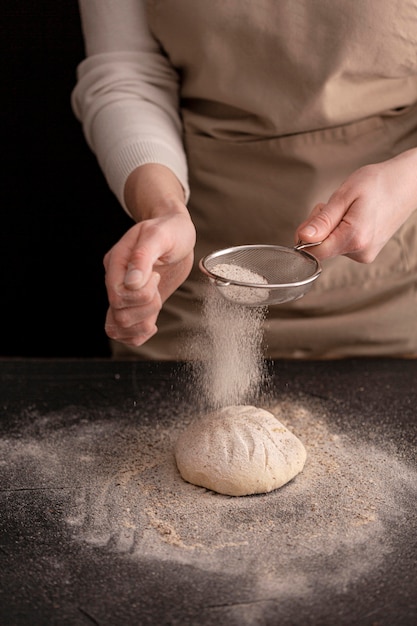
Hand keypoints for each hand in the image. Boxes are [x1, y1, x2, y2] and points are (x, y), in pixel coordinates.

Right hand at [103, 165, 195, 347]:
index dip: (140, 294)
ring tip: (156, 300)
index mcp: (116, 263)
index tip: (156, 275)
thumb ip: (143, 257)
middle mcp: (116, 281)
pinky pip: (128, 333)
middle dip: (146, 306)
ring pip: (119, 327)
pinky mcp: (138, 306)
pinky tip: (153, 321)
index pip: (117, 295)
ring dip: (144, 321)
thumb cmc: (170, 230)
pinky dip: (140, 333)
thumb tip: (131, 282)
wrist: (177, 233)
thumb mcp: (160, 236)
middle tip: (158, 284)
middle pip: (119, 315)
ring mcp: (125, 295)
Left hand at [296, 148, 416, 262]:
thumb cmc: (378, 183)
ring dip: (331, 228)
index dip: (305, 236)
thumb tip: (302, 238)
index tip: (315, 217)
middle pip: (321, 249)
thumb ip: (323, 220)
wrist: (407, 183)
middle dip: (319, 228)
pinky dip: (341, 231)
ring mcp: (364, 254)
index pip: (313, 252)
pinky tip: (354, 216)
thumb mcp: (345, 195)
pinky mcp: (366, 253)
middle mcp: (360, 252)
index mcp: (354, 238)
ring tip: (349, 209)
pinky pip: (342, 245)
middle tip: (334, 206)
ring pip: (331, 246)